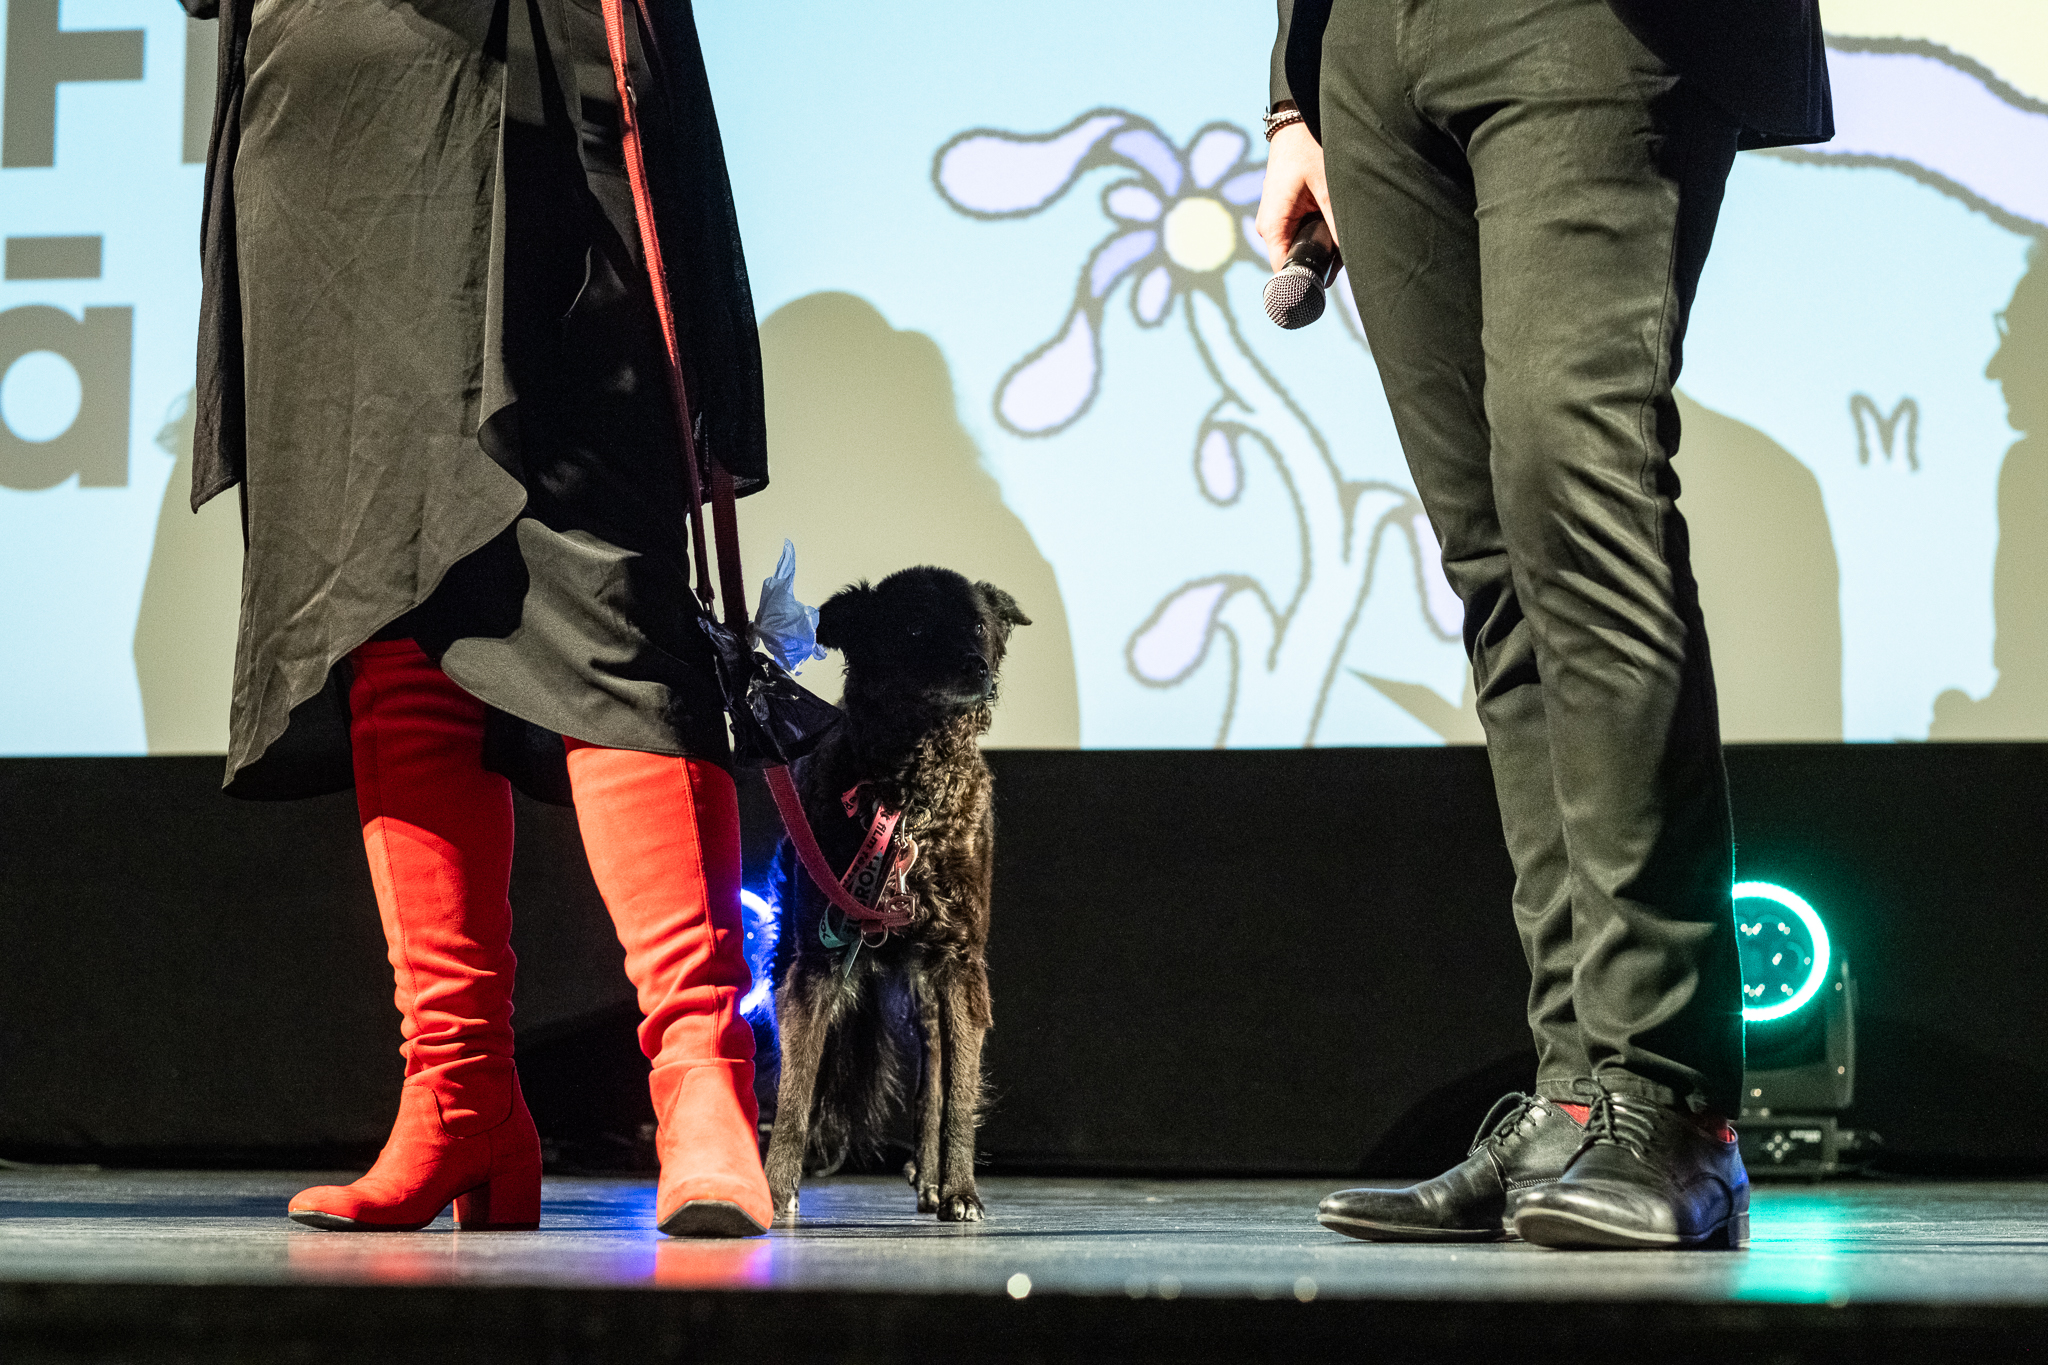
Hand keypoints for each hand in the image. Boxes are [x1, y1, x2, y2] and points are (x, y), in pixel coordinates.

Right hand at [1255, 121, 1336, 272]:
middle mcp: (1271, 227)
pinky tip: (1337, 226)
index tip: (1326, 289)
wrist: (1297, 119)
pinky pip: (1304, 232)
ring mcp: (1279, 219)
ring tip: (1344, 238)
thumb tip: (1349, 258)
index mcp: (1273, 226)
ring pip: (1303, 246)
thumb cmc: (1308, 147)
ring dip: (1324, 246)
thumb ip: (1337, 226)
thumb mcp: (1328, 188)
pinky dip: (1322, 232)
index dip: (1304, 282)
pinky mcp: (1288, 212)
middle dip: (1321, 262)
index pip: (1284, 270)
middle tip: (1348, 257)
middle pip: (1297, 259)